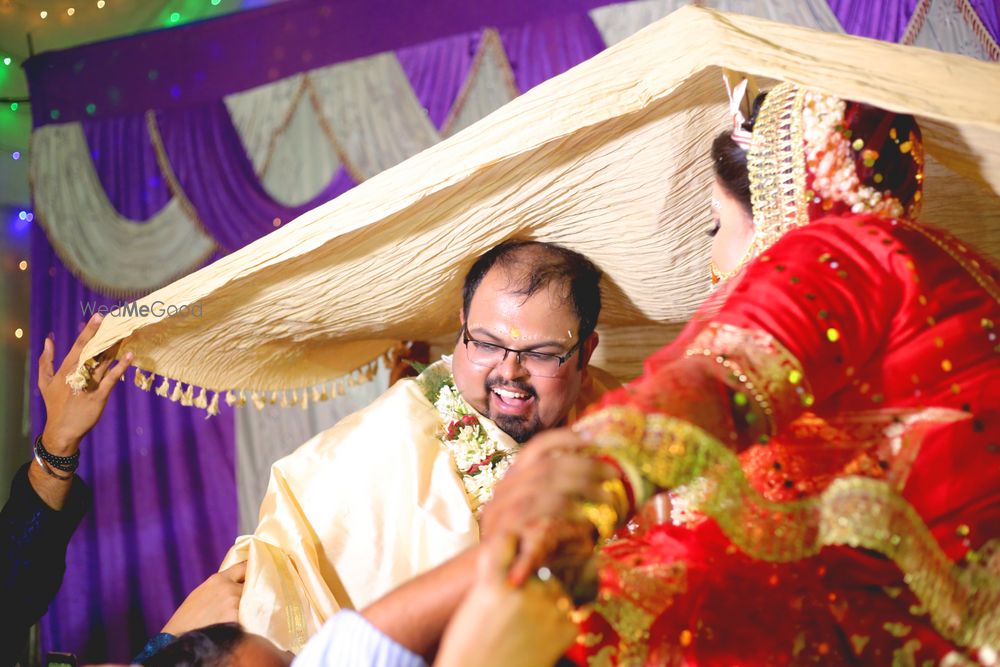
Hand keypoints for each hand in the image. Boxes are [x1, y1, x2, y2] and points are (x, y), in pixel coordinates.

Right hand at [39, 314, 132, 454]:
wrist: (62, 430)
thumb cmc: (54, 404)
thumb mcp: (44, 382)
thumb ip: (46, 361)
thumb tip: (48, 340)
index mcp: (65, 369)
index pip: (79, 346)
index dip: (90, 331)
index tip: (99, 317)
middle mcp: (78, 374)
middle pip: (94, 350)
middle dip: (104, 335)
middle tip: (116, 319)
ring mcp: (90, 385)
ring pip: (105, 361)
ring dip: (115, 347)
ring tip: (126, 333)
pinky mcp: (100, 395)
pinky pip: (112, 379)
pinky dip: (121, 367)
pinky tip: (129, 356)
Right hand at [162, 562, 245, 634]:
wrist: (177, 639)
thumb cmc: (187, 619)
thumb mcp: (201, 594)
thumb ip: (219, 586)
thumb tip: (237, 583)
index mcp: (218, 579)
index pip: (244, 567)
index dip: (251, 571)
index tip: (256, 573)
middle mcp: (228, 588)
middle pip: (251, 585)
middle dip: (252, 591)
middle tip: (249, 600)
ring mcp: (234, 603)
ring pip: (251, 603)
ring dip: (249, 608)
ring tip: (237, 617)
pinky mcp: (237, 619)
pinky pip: (248, 618)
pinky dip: (245, 621)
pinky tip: (235, 627)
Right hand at [435, 536, 576, 666]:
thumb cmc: (470, 651)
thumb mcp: (474, 607)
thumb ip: (496, 581)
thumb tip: (519, 566)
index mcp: (493, 582)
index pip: (509, 539)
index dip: (514, 542)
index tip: (517, 547)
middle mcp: (522, 589)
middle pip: (539, 571)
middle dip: (534, 585)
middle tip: (518, 612)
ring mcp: (546, 608)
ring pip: (556, 591)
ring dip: (547, 603)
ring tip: (527, 629)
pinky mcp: (565, 629)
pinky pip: (568, 616)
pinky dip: (558, 626)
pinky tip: (539, 642)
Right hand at [481, 428, 617, 582]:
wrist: (492, 579)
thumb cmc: (523, 546)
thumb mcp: (533, 515)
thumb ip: (551, 495)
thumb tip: (591, 474)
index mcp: (511, 480)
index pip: (535, 448)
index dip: (563, 439)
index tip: (589, 439)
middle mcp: (504, 491)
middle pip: (548, 466)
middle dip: (585, 467)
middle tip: (612, 474)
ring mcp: (503, 511)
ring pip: (547, 486)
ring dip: (584, 489)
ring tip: (609, 498)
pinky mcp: (508, 533)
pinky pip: (544, 515)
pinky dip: (570, 514)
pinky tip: (589, 520)